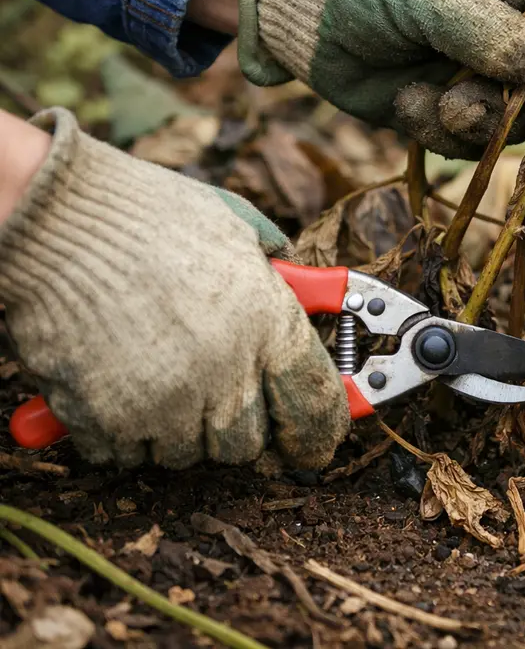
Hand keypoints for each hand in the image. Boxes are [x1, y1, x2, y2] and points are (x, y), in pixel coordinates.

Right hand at [0, 109, 348, 468]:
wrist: (57, 220)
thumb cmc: (149, 214)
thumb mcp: (239, 229)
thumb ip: (278, 273)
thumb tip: (306, 290)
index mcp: (269, 326)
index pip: (316, 407)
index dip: (321, 429)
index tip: (317, 439)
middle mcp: (225, 375)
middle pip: (248, 446)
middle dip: (237, 422)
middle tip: (217, 387)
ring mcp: (164, 406)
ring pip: (187, 454)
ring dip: (179, 426)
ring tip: (159, 370)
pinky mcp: (106, 423)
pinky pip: (127, 454)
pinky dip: (124, 429)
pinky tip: (117, 380)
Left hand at [236, 0, 524, 158]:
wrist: (300, 17)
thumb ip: (477, 26)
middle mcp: (512, 32)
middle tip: (480, 110)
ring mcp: (484, 77)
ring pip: (513, 122)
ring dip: (475, 121)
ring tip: (437, 104)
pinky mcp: (453, 114)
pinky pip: (469, 144)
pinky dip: (438, 131)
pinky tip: (405, 101)